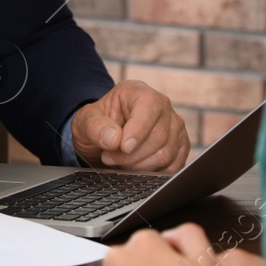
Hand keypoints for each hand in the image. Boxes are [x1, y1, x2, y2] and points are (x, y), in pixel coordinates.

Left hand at [71, 80, 190, 171]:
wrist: (106, 134)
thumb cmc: (98, 123)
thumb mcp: (85, 121)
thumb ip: (95, 127)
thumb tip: (114, 139)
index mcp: (138, 91)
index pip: (149, 107)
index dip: (138, 131)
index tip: (123, 147)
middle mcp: (162, 105)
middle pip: (158, 136)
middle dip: (131, 155)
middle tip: (108, 158)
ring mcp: (175, 126)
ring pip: (166, 154)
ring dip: (139, 166)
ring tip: (119, 162)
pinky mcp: (180, 146)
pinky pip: (174, 166)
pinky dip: (153, 173)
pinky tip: (136, 168)